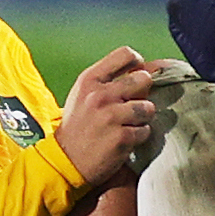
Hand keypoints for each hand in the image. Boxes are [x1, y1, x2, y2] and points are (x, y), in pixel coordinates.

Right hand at [56, 46, 156, 186]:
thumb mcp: (83, 94)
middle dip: (143, 93)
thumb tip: (141, 69)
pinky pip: (145, 130)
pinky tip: (124, 139)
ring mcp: (111, 116)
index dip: (138, 64)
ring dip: (142, 117)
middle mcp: (100, 94)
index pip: (126, 55)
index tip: (137, 74)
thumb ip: (106, 81)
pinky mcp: (122, 137)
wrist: (66, 161)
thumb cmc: (79, 125)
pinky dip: (139, 135)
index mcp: (90, 79)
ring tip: (128, 124)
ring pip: (148, 107)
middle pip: (144, 79)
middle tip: (133, 104)